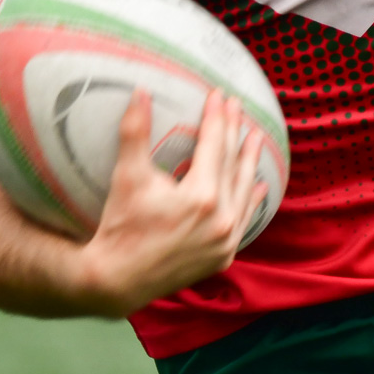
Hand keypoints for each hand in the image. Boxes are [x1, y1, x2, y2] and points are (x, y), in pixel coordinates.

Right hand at [74, 89, 265, 316]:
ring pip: (243, 190)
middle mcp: (222, 218)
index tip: (219, 95)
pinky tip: (258, 186)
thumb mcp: (126, 177)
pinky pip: (244, 221)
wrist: (114, 282)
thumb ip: (134, 133)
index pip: (214, 145)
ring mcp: (226, 239)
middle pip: (232, 163)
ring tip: (256, 137)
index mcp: (202, 196)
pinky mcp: (224, 255)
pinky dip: (250, 201)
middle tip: (238, 106)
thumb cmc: (119, 226)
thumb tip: (140, 92)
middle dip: (234, 131)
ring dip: (249, 162)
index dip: (217, 117)